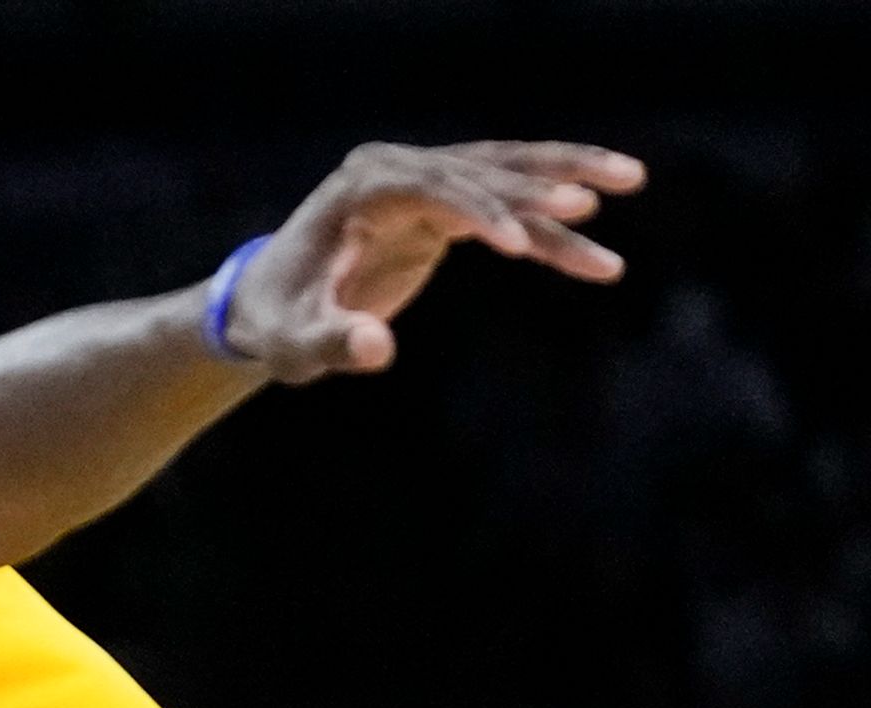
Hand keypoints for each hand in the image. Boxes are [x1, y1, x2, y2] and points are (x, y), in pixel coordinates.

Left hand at [231, 141, 641, 382]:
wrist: (266, 309)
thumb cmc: (277, 325)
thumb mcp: (296, 345)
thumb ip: (334, 344)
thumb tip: (376, 349)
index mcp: (362, 187)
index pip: (432, 187)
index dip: (477, 212)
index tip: (516, 245)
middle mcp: (396, 169)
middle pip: (483, 167)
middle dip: (540, 184)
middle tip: (598, 198)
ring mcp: (425, 182)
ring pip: (509, 173)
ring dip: (569, 179)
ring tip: (633, 180)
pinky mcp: (444, 208)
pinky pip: (509, 213)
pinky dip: (552, 232)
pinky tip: (599, 257)